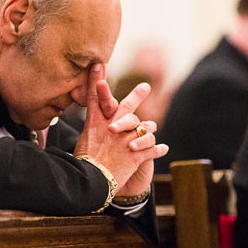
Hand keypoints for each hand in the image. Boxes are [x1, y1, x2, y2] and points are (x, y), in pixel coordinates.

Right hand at [94, 67, 168, 195]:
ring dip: (149, 128)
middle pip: (126, 107)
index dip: (97, 81)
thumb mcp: (82, 142)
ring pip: (144, 127)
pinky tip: (164, 149)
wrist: (90, 182)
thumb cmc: (82, 164)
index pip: (96, 98)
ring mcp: (126, 140)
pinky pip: (152, 149)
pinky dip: (158, 149)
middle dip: (136, 94)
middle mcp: (113, 128)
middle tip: (145, 86)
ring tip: (152, 127)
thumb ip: (90, 131)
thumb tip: (90, 127)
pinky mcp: (136, 154)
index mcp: (97, 125)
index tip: (98, 65)